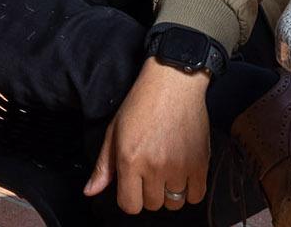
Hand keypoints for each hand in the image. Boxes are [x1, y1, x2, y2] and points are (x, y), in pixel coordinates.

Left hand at [83, 60, 213, 214]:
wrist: (173, 83)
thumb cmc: (142, 104)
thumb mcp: (114, 131)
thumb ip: (103, 166)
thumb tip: (90, 191)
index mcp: (130, 160)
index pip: (129, 206)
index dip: (129, 198)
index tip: (133, 186)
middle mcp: (154, 167)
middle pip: (151, 205)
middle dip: (149, 193)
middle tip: (150, 172)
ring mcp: (179, 167)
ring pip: (174, 203)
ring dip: (169, 192)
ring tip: (167, 172)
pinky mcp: (200, 163)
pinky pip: (196, 196)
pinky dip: (190, 191)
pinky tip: (183, 175)